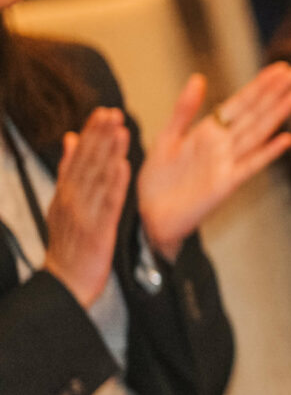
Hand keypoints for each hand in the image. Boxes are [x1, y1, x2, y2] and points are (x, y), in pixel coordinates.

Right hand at [44, 107, 129, 306]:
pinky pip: (107, 204)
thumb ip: (68, 171)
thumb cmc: (70, 243)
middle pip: (86, 163)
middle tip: (112, 112)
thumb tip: (71, 139)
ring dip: (109, 153)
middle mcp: (72, 200)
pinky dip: (115, 184)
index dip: (91, 134)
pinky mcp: (97, 230)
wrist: (66, 282)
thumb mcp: (63, 204)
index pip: (78, 158)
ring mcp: (84, 214)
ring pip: (97, 178)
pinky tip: (123, 166)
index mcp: (66, 193)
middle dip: (99, 136)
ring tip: (120, 130)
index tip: (103, 112)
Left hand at [137, 66, 290, 259]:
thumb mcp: (166, 138)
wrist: (149, 215)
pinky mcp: (227, 183)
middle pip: (254, 113)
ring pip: (257, 133)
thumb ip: (184, 110)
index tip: (279, 68)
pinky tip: (286, 139)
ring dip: (276, 115)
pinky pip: (251, 164)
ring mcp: (228, 163)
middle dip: (275, 93)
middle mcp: (223, 145)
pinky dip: (268, 152)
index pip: (240, 103)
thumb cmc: (157, 181)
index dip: (260, 85)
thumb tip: (199, 78)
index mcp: (208, 131)